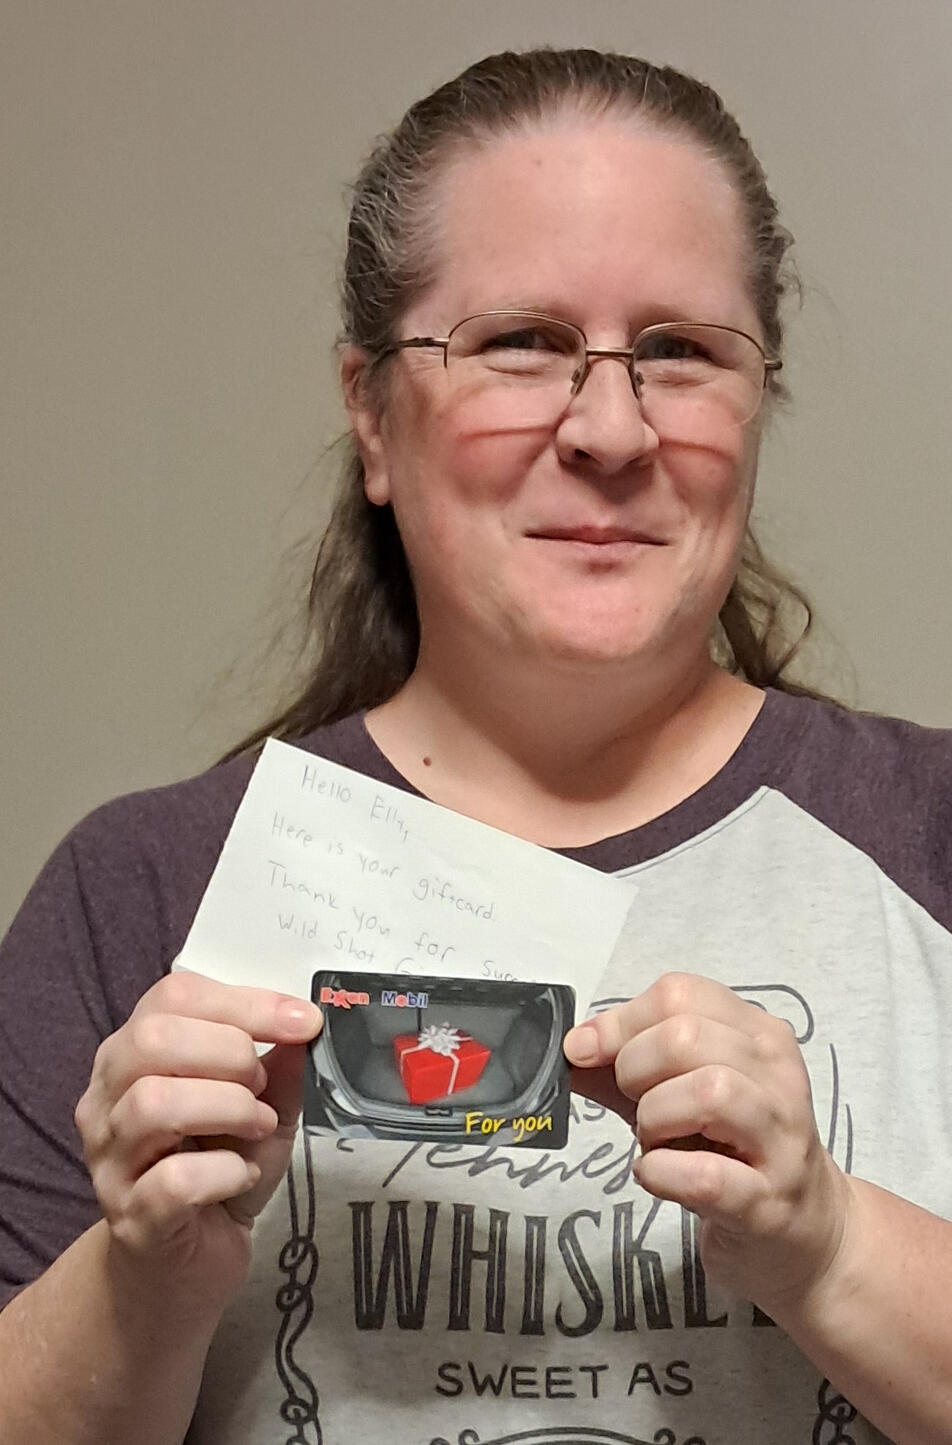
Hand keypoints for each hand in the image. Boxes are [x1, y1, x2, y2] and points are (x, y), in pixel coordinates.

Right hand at [74, 971, 321, 1319]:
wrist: (190, 1262)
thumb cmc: (221, 1168)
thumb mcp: (262, 1104)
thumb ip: (280, 1063)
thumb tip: (306, 1022)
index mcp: (133, 1053)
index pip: (173, 997)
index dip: (245, 1002)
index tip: (303, 1021)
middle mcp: (105, 1098)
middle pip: (152, 1039)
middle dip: (229, 1053)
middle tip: (263, 1088)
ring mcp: (109, 1160)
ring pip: (152, 1103)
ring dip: (227, 1108)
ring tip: (258, 1127)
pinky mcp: (130, 1217)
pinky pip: (173, 1180)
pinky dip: (223, 1172)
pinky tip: (240, 1176)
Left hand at [564, 971, 850, 1314]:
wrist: (805, 1234)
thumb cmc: (736, 1153)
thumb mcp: (684, 1096)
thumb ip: (627, 1069)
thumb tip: (572, 1049)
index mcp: (758, 1035)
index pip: (679, 994)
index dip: (619, 1021)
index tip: (586, 1052)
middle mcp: (779, 1077)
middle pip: (687, 1035)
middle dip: (634, 1068)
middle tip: (634, 1104)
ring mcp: (781, 1140)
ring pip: (709, 1092)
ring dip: (655, 1116)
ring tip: (653, 1140)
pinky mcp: (768, 1202)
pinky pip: (706, 1175)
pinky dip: (662, 1172)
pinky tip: (656, 1174)